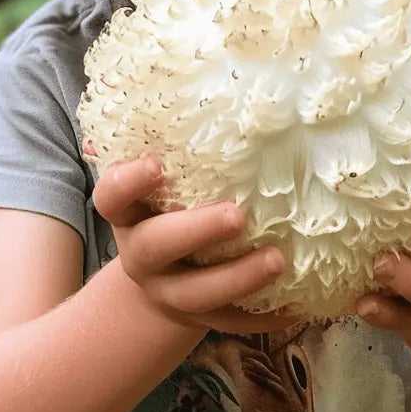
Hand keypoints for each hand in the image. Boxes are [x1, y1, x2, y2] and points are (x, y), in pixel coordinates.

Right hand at [92, 155, 301, 334]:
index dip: (128, 181)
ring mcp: (169, 291)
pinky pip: (232, 321)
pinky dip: (265, 315)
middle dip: (196, 230)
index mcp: (129, 214)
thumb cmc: (167, 209)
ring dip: (239, 277)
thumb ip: (172, 150)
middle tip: (236, 215)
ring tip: (278, 259)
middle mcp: (142, 254)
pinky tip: (298, 304)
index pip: (111, 196)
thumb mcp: (158, 184)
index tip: (156, 162)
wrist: (160, 278)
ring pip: (198, 293)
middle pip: (157, 246)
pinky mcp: (200, 318)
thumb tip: (201, 90)